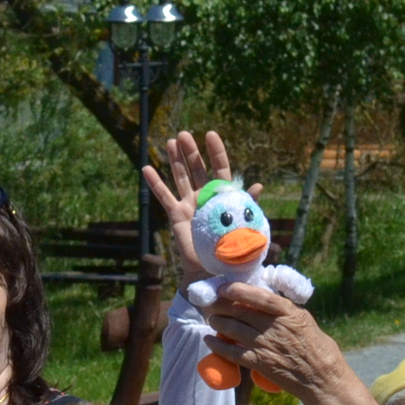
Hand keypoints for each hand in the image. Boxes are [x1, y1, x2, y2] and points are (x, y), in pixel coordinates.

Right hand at [140, 129, 258, 283]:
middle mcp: (204, 196)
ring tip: (171, 142)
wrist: (213, 270)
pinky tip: (146, 168)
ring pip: (180, 177)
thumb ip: (248, 203)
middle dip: (190, 151)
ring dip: (175, 160)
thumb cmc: (231, 249)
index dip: (216, 152)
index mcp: (222, 196)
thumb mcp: (244, 223)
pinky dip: (155, 183)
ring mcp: (188, 204)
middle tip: (184, 135)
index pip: (220, 168)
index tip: (211, 134)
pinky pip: (164, 197)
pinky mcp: (176, 215)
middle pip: (196, 168)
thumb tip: (258, 184)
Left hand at [203, 284, 344, 396]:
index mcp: (289, 313)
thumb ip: (284, 310)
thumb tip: (264, 300)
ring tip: (212, 319)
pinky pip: (232, 352)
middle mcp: (275, 327)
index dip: (239, 290)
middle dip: (222, 305)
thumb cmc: (316, 347)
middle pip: (241, 312)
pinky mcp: (260, 363)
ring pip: (233, 329)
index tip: (225, 286)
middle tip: (212, 303)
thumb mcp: (304, 320)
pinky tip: (209, 341)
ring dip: (218, 323)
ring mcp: (266, 345)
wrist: (321, 378)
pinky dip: (218, 346)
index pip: (260, 297)